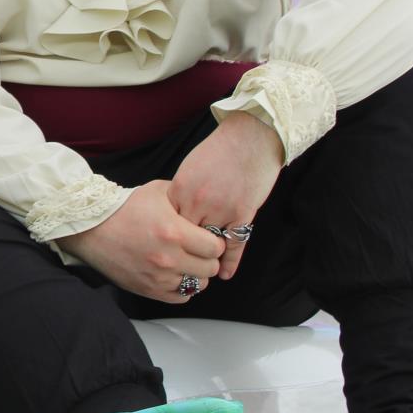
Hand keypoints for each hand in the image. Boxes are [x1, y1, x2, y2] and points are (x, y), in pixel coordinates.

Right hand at [57, 179, 225, 303]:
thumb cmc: (121, 208)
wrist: (89, 228)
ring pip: (199, 285)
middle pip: (211, 268)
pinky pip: (181, 297)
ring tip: (185, 262)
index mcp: (175, 232)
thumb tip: (204, 205)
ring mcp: (158, 276)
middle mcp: (169, 258)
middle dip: (207, 258)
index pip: (216, 248)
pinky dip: (182, 287)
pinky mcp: (148, 289)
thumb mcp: (155, 192)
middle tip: (196, 250)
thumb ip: (184, 198)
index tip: (205, 238)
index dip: (213, 241)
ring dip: (196, 274)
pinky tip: (175, 274)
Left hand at [168, 113, 281, 279]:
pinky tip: (225, 274)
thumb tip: (173, 212)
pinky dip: (230, 262)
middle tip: (178, 263)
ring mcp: (221, 210)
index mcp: (180, 189)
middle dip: (181, 249)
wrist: (250, 138)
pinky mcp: (243, 214)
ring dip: (205, 257)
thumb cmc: (218, 150)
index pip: (168, 221)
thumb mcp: (189, 169)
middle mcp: (197, 202)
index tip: (162, 245)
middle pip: (185, 236)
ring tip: (201, 270)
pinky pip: (235, 245)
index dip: (166, 234)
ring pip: (208, 244)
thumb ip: (180, 192)